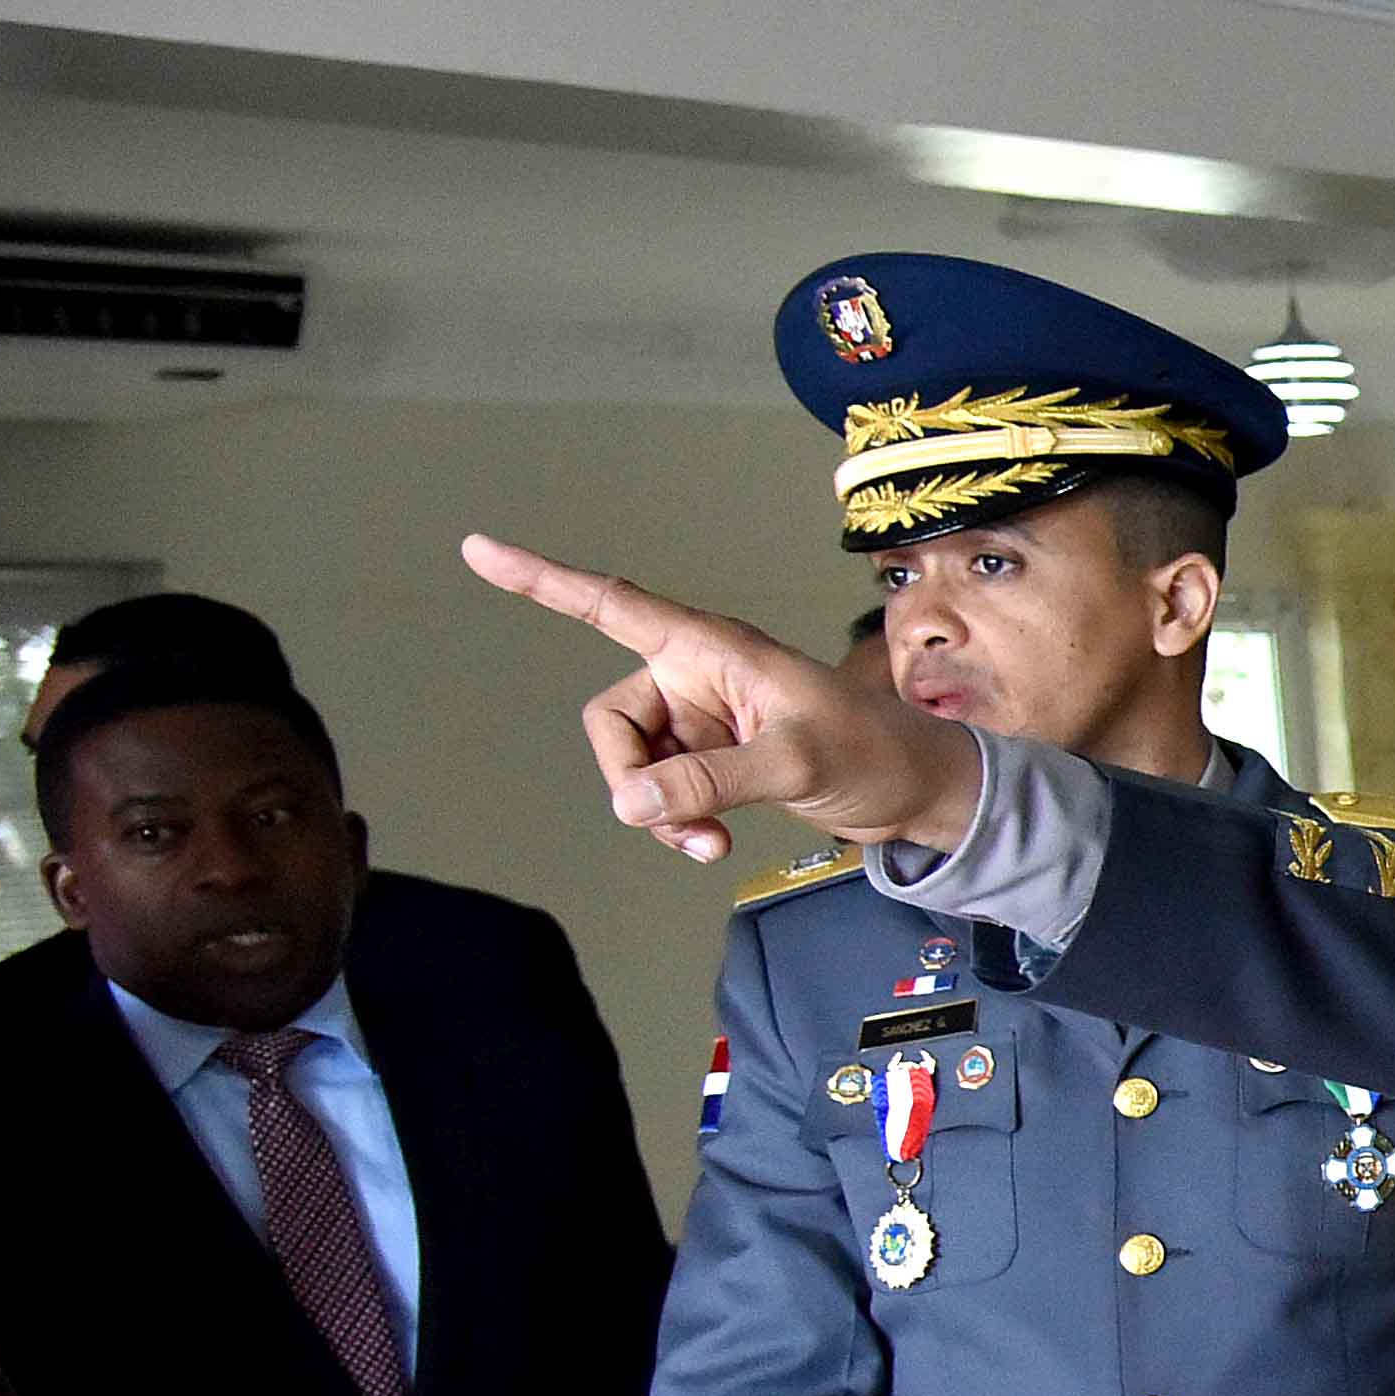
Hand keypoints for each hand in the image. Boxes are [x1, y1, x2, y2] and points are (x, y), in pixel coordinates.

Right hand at [458, 536, 983, 866]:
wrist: (916, 791)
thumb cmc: (874, 751)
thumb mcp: (794, 762)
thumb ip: (710, 780)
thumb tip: (630, 801)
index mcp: (708, 646)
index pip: (609, 605)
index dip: (541, 580)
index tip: (478, 551)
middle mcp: (693, 676)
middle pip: (612, 723)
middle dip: (633, 779)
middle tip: (678, 826)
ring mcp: (700, 722)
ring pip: (633, 767)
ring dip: (658, 811)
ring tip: (709, 844)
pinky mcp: (712, 761)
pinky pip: (661, 792)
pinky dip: (675, 822)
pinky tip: (712, 844)